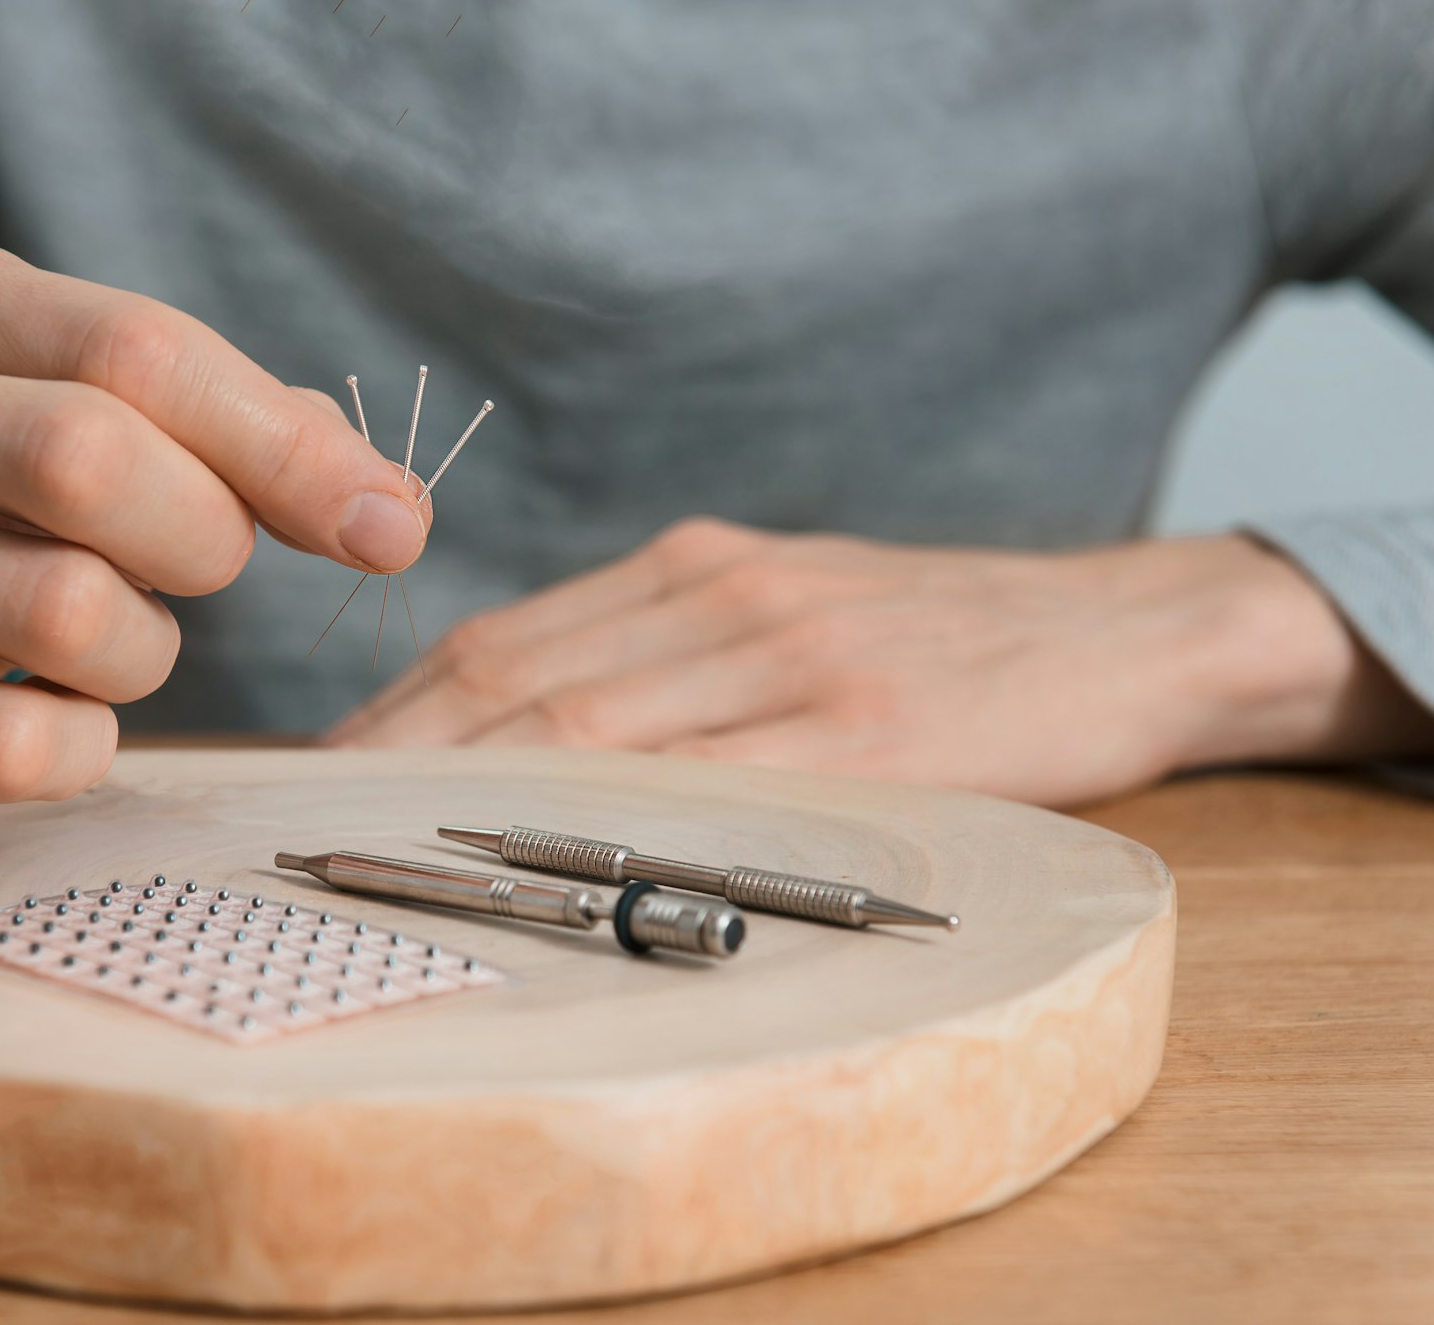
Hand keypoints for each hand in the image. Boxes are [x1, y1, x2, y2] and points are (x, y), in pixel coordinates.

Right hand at [0, 230, 427, 823]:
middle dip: (204, 538)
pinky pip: (10, 744)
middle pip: (88, 457)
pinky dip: (83, 748)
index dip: (285, 447)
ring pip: (63, 609)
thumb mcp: (80, 412)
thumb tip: (393, 513)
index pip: (136, 347)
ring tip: (106, 641)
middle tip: (199, 571)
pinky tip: (52, 721)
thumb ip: (236, 434)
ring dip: (143, 652)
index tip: (387, 526)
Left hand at [327, 518, 1433, 805]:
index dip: (399, 708)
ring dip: (463, 790)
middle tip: (310, 824)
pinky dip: (603, 818)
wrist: (1123, 632)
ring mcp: (792, 657)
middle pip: (517, 676)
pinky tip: (536, 863)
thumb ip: (674, 655)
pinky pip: (707, 780)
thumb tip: (535, 729)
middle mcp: (725, 598)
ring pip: (586, 722)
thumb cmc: (941, 639)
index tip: (325, 773)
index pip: (507, 639)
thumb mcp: (792, 612)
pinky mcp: (866, 727)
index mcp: (698, 570)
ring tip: (378, 853)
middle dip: (398, 753)